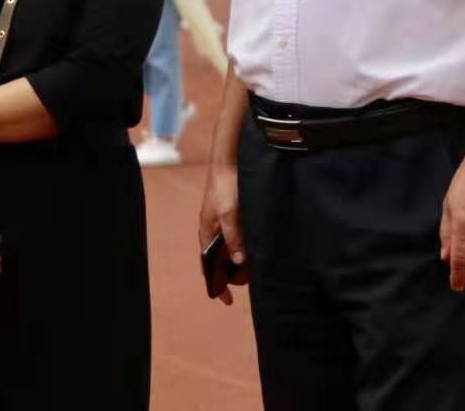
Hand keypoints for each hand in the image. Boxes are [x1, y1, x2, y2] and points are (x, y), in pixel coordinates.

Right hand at [197, 163, 246, 305]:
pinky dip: (246, 249)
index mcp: (207, 232)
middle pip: (220, 260)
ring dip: (240, 263)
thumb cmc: (225, 188)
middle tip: (248, 285)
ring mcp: (225, 224)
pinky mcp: (236, 217)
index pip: (208, 264)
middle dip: (231, 275)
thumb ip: (233, 237)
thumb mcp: (228, 215)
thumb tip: (238, 262)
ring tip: (255, 273)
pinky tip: (257, 252)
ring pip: (231, 250)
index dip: (216, 283)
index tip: (227, 300)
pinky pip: (240, 239)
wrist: (231, 163)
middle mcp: (215, 230)